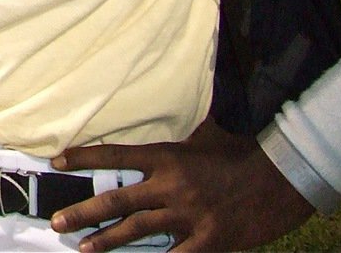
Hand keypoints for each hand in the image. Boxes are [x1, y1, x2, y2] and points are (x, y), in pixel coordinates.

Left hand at [50, 116, 313, 251]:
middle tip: (57, 221)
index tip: (57, 161)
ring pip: (136, 230)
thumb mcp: (205, 134)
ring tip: (82, 247)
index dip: (84, 158)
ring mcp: (188, 216)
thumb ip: (180, 132)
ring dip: (106, 240)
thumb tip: (168, 103)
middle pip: (117, 199)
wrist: (283, 178)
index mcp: (167, 156)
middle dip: (83, 212)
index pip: (115, 155)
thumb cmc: (241, 153)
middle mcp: (171, 186)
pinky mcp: (208, 242)